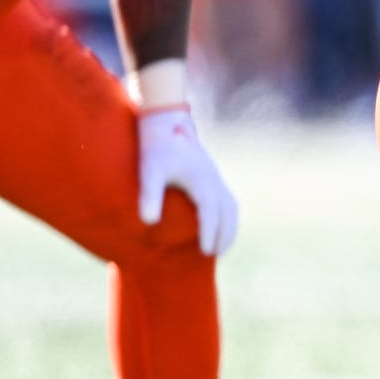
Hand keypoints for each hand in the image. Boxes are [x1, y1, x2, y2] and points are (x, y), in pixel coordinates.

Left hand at [137, 107, 238, 255]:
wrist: (165, 123)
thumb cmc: (155, 148)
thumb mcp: (149, 171)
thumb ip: (149, 195)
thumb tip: (148, 222)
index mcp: (201, 180)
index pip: (210, 212)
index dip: (210, 232)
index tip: (206, 251)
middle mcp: (213, 180)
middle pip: (227, 213)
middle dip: (223, 235)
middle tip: (213, 255)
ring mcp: (215, 178)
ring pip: (231, 208)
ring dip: (229, 228)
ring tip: (220, 248)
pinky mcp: (213, 177)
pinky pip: (228, 202)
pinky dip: (227, 218)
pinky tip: (218, 227)